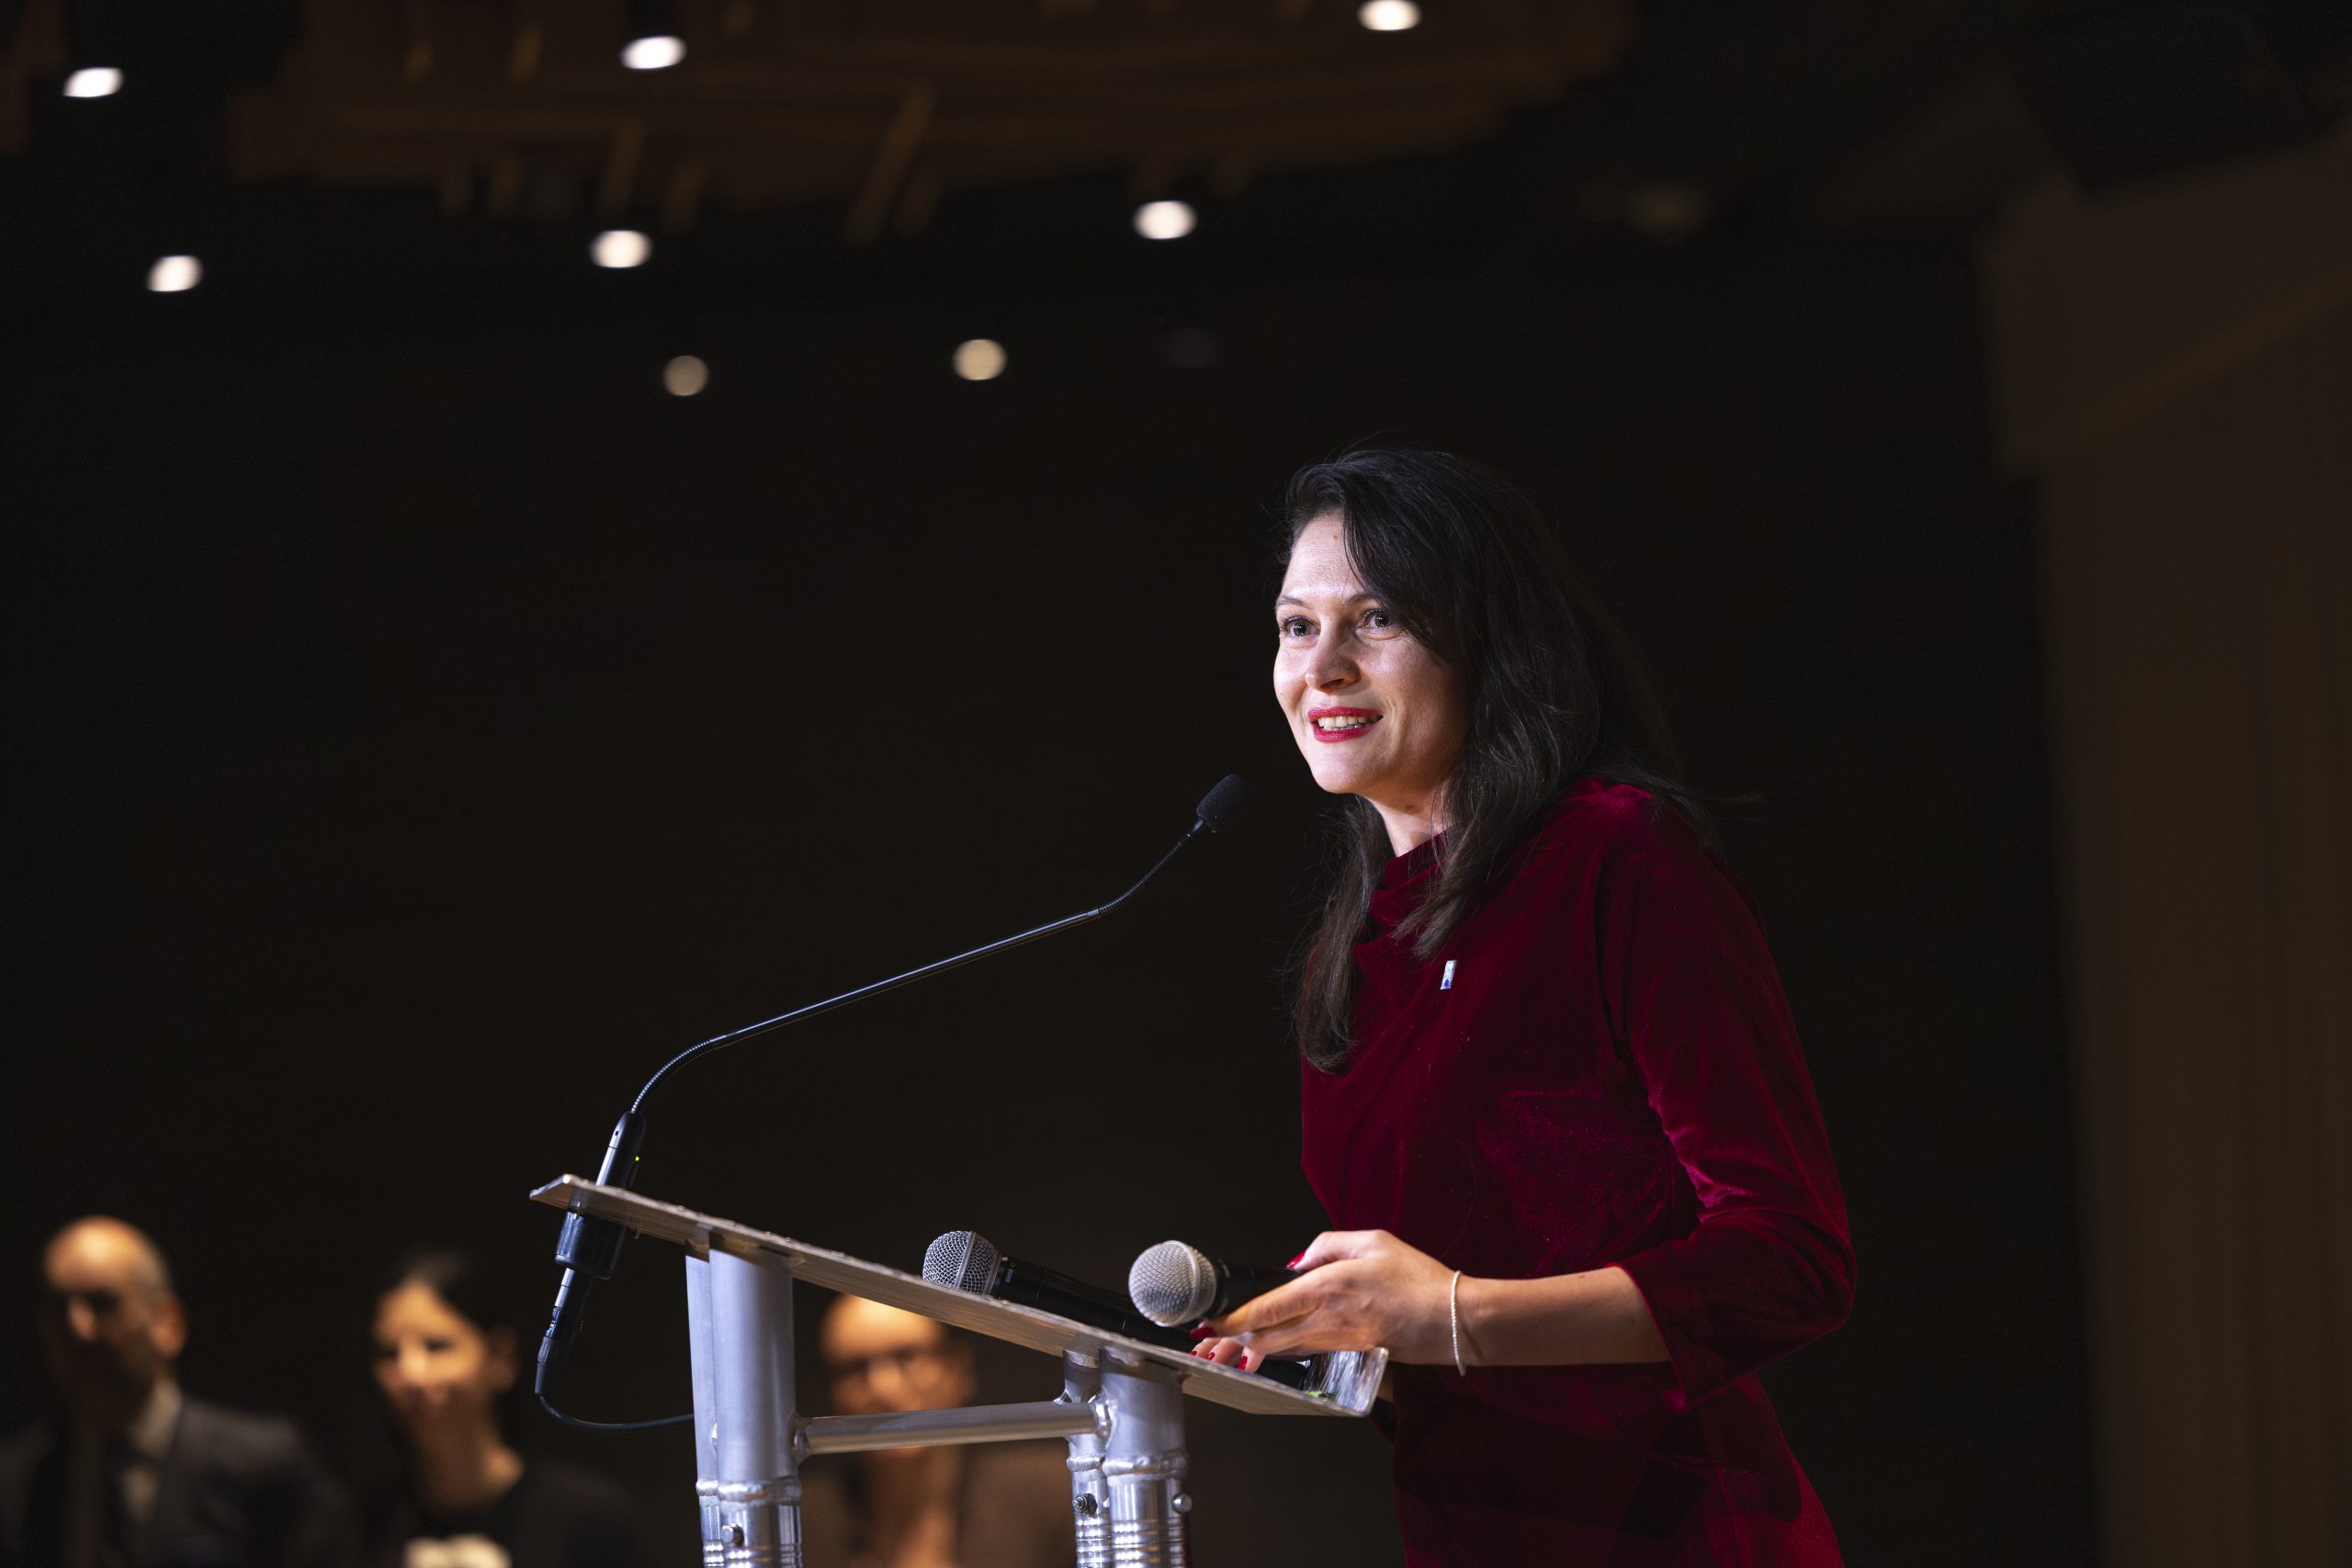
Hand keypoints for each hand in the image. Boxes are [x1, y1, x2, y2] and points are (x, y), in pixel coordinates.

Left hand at [1192, 1229, 1456, 1365]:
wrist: (1455, 1317)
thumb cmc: (1418, 1277)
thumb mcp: (1372, 1240)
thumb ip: (1327, 1246)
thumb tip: (1297, 1263)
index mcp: (1329, 1285)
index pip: (1268, 1307)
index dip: (1235, 1319)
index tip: (1213, 1322)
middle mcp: (1328, 1318)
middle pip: (1267, 1337)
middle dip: (1232, 1344)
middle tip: (1207, 1348)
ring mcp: (1339, 1341)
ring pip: (1283, 1349)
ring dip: (1252, 1352)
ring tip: (1226, 1355)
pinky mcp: (1352, 1354)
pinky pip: (1307, 1352)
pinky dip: (1283, 1353)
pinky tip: (1269, 1354)